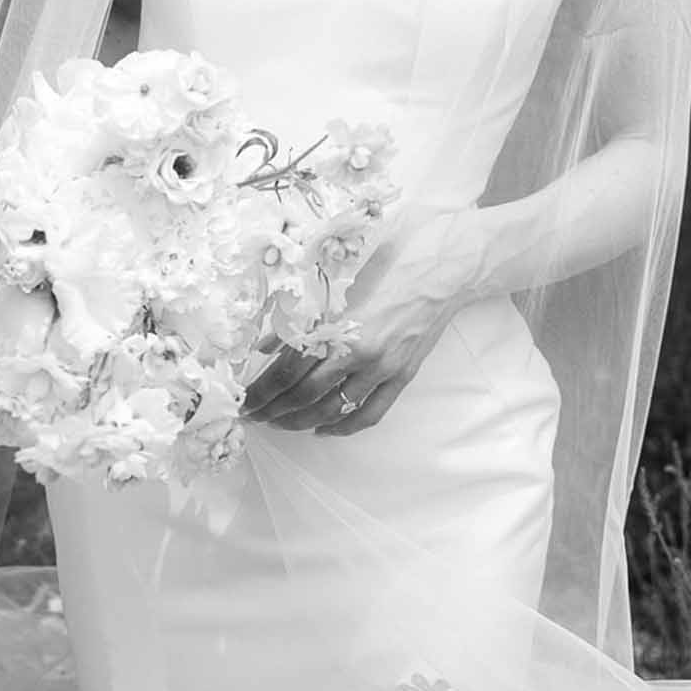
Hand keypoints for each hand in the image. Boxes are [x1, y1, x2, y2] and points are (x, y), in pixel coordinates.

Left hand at [241, 208, 487, 436]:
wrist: (446, 266)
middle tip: (254, 416)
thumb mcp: (340, 280)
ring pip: (333, 408)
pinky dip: (343, 426)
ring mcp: (383, 368)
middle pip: (305, 393)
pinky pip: (370, 414)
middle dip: (274, 409)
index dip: (262, 389)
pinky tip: (324, 428)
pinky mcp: (403, 376)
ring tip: (281, 423)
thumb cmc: (392, 261)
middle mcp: (359, 351)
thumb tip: (266, 344)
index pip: (287, 368)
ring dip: (301, 420)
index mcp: (339, 324)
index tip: (245, 400)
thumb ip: (302, 316)